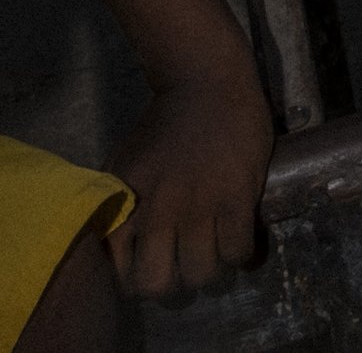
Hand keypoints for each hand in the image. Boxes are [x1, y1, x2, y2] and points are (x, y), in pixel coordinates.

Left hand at [108, 53, 272, 300]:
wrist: (204, 76)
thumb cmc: (163, 124)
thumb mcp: (124, 167)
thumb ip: (119, 210)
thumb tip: (120, 253)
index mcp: (127, 205)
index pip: (123, 275)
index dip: (142, 280)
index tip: (158, 267)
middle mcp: (158, 210)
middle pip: (160, 284)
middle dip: (175, 283)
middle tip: (187, 265)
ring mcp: (199, 203)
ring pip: (203, 273)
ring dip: (211, 270)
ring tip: (217, 251)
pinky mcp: (236, 194)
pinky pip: (238, 251)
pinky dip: (242, 255)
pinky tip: (240, 239)